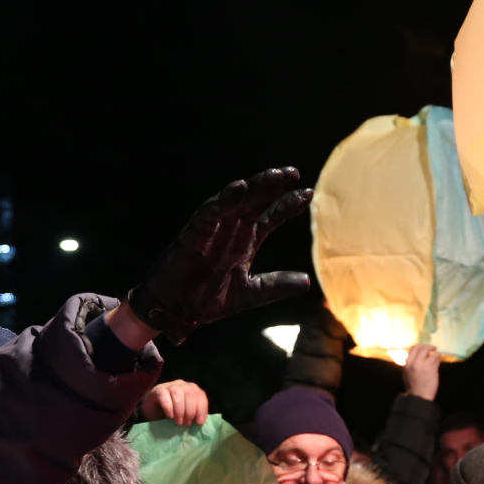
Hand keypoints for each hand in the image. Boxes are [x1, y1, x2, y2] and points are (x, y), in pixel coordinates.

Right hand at [126, 169, 313, 343]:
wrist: (175, 311)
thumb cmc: (207, 298)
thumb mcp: (249, 293)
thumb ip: (275, 286)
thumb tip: (308, 282)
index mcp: (247, 240)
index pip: (271, 216)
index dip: (288, 205)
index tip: (308, 193)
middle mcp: (232, 230)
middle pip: (256, 202)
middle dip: (273, 187)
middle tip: (292, 173)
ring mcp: (214, 229)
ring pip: (236, 201)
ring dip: (253, 187)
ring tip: (272, 175)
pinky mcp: (194, 233)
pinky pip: (210, 212)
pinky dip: (224, 200)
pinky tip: (239, 189)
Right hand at [141, 379, 209, 425]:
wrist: (152, 409)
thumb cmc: (172, 412)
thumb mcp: (185, 414)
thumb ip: (193, 414)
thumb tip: (199, 422)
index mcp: (192, 389)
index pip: (200, 395)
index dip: (201, 409)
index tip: (199, 423)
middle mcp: (182, 385)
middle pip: (190, 393)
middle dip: (190, 411)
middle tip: (186, 424)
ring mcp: (169, 385)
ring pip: (178, 393)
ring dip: (180, 410)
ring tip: (178, 422)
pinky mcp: (158, 390)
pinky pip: (164, 396)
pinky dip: (168, 407)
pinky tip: (170, 416)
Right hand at [401, 344, 440, 400]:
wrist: (419, 396)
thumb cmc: (413, 386)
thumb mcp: (407, 373)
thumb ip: (412, 363)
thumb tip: (421, 355)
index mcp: (407, 363)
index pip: (413, 348)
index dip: (420, 346)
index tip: (424, 347)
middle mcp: (414, 363)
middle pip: (422, 348)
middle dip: (429, 346)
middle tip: (433, 348)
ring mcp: (423, 365)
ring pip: (430, 353)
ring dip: (435, 353)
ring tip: (438, 355)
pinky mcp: (431, 369)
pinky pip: (436, 359)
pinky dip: (438, 357)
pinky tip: (439, 359)